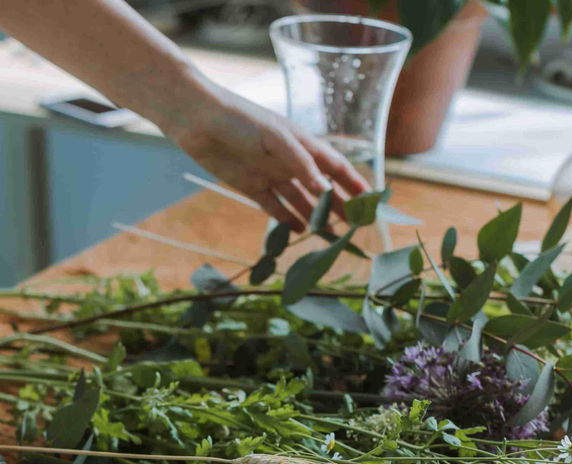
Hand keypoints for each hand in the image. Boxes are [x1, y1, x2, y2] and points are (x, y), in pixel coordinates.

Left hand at [158, 83, 368, 230]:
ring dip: (314, 217)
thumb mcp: (275, 139)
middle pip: (321, 189)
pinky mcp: (251, 186)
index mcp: (303, 144)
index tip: (371, 202)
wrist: (199, 120)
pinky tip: (299, 232)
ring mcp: (271, 174)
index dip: (354, 184)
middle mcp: (291, 161)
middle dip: (339, 207)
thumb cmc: (240, 119)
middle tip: (354, 228)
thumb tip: (325, 190)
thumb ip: (301, 165)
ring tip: (329, 236)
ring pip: (300, 201)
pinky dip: (286, 219)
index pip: (336, 167)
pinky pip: (274, 207)